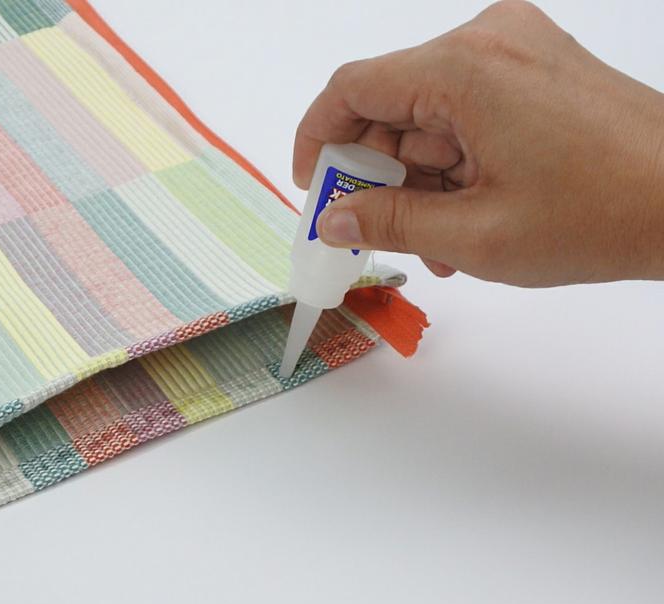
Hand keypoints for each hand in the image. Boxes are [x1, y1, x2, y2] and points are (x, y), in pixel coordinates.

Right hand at [293, 0, 663, 286]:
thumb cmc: (607, 210)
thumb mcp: (475, 234)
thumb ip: (388, 222)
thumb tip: (335, 219)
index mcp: (464, 68)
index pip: (352, 89)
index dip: (319, 141)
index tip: (315, 189)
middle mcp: (489, 41)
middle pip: (391, 102)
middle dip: (376, 173)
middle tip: (370, 231)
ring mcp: (518, 50)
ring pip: (429, 113)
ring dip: (418, 177)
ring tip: (433, 242)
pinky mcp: (538, 68)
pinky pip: (467, 110)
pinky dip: (454, 160)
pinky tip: (462, 215)